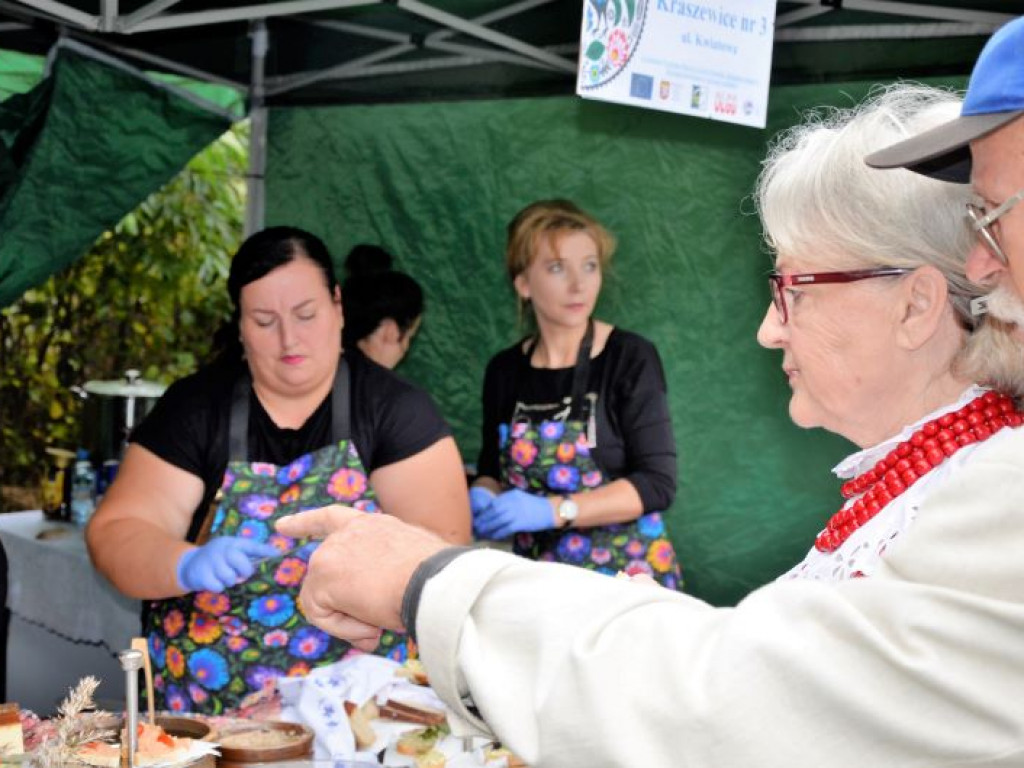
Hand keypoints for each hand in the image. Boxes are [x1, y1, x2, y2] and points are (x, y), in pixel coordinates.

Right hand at [176, 536, 279, 592]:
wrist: (189, 564)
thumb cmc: (218, 559)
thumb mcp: (231, 551)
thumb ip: (248, 554)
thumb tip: (275, 554)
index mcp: (231, 542)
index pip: (250, 545)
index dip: (264, 550)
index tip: (277, 554)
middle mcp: (221, 549)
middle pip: (240, 561)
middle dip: (244, 571)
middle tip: (240, 573)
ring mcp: (210, 561)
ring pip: (230, 577)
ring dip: (230, 581)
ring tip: (223, 576)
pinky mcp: (201, 574)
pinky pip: (218, 586)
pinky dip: (218, 587)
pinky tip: (213, 581)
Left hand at [275, 505, 448, 649]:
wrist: (435, 581)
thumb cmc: (435, 578)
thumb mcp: (408, 567)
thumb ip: (383, 577)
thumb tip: (371, 613)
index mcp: (371, 525)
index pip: (330, 519)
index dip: (304, 524)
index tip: (281, 527)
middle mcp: (346, 532)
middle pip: (323, 575)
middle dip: (342, 609)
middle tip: (375, 626)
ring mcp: (330, 552)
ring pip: (322, 600)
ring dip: (351, 620)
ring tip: (380, 622)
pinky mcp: (322, 574)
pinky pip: (320, 614)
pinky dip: (345, 628)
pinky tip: (372, 623)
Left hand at [473, 488, 553, 539]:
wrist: (551, 511)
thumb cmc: (535, 506)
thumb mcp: (520, 498)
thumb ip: (508, 502)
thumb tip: (493, 512)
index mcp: (511, 495)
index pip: (493, 503)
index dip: (484, 512)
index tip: (478, 518)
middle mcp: (512, 502)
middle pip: (493, 512)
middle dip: (483, 520)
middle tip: (475, 527)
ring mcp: (516, 512)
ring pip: (497, 521)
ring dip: (487, 528)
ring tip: (480, 533)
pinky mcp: (520, 523)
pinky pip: (505, 529)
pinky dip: (497, 533)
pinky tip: (492, 537)